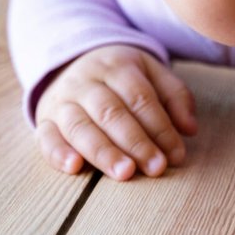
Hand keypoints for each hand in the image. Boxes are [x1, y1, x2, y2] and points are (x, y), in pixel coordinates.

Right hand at [34, 45, 197, 179]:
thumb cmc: (121, 76)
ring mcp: (62, 100)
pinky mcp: (44, 120)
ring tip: (125, 173)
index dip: (160, 127)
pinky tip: (74, 167)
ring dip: (103, 152)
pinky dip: (58, 153)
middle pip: (111, 113)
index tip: (176, 155)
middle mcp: (86, 81)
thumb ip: (175, 96)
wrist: (72, 61)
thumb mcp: (151, 73)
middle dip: (136, 142)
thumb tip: (190, 129)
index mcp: (117, 66)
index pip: (140, 98)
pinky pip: (46, 137)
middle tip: (155, 168)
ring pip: (80, 126)